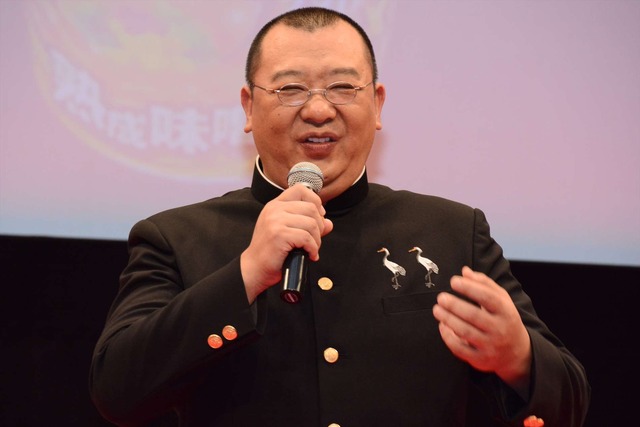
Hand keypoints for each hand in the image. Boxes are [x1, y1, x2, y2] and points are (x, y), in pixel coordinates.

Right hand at [240, 185, 332, 302]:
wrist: (254, 268)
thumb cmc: (271, 252)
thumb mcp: (289, 232)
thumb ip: (308, 224)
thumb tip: (328, 223)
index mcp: (276, 205)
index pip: (300, 189)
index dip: (315, 201)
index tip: (317, 217)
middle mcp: (274, 209)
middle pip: (311, 208)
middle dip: (319, 226)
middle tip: (315, 239)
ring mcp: (276, 221)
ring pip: (312, 223)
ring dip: (317, 240)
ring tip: (311, 249)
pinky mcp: (279, 234)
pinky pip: (307, 238)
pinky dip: (313, 249)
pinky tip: (310, 255)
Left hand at [432, 266, 531, 396]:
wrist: (516, 353)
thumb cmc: (504, 319)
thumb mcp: (501, 300)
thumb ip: (484, 283)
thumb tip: (464, 271)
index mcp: (506, 311)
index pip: (488, 298)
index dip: (470, 288)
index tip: (454, 281)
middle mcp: (500, 329)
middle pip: (474, 316)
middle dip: (454, 305)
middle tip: (440, 297)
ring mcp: (490, 346)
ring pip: (465, 332)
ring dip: (448, 319)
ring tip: (436, 309)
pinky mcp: (480, 359)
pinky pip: (460, 349)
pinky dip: (448, 337)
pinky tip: (442, 325)